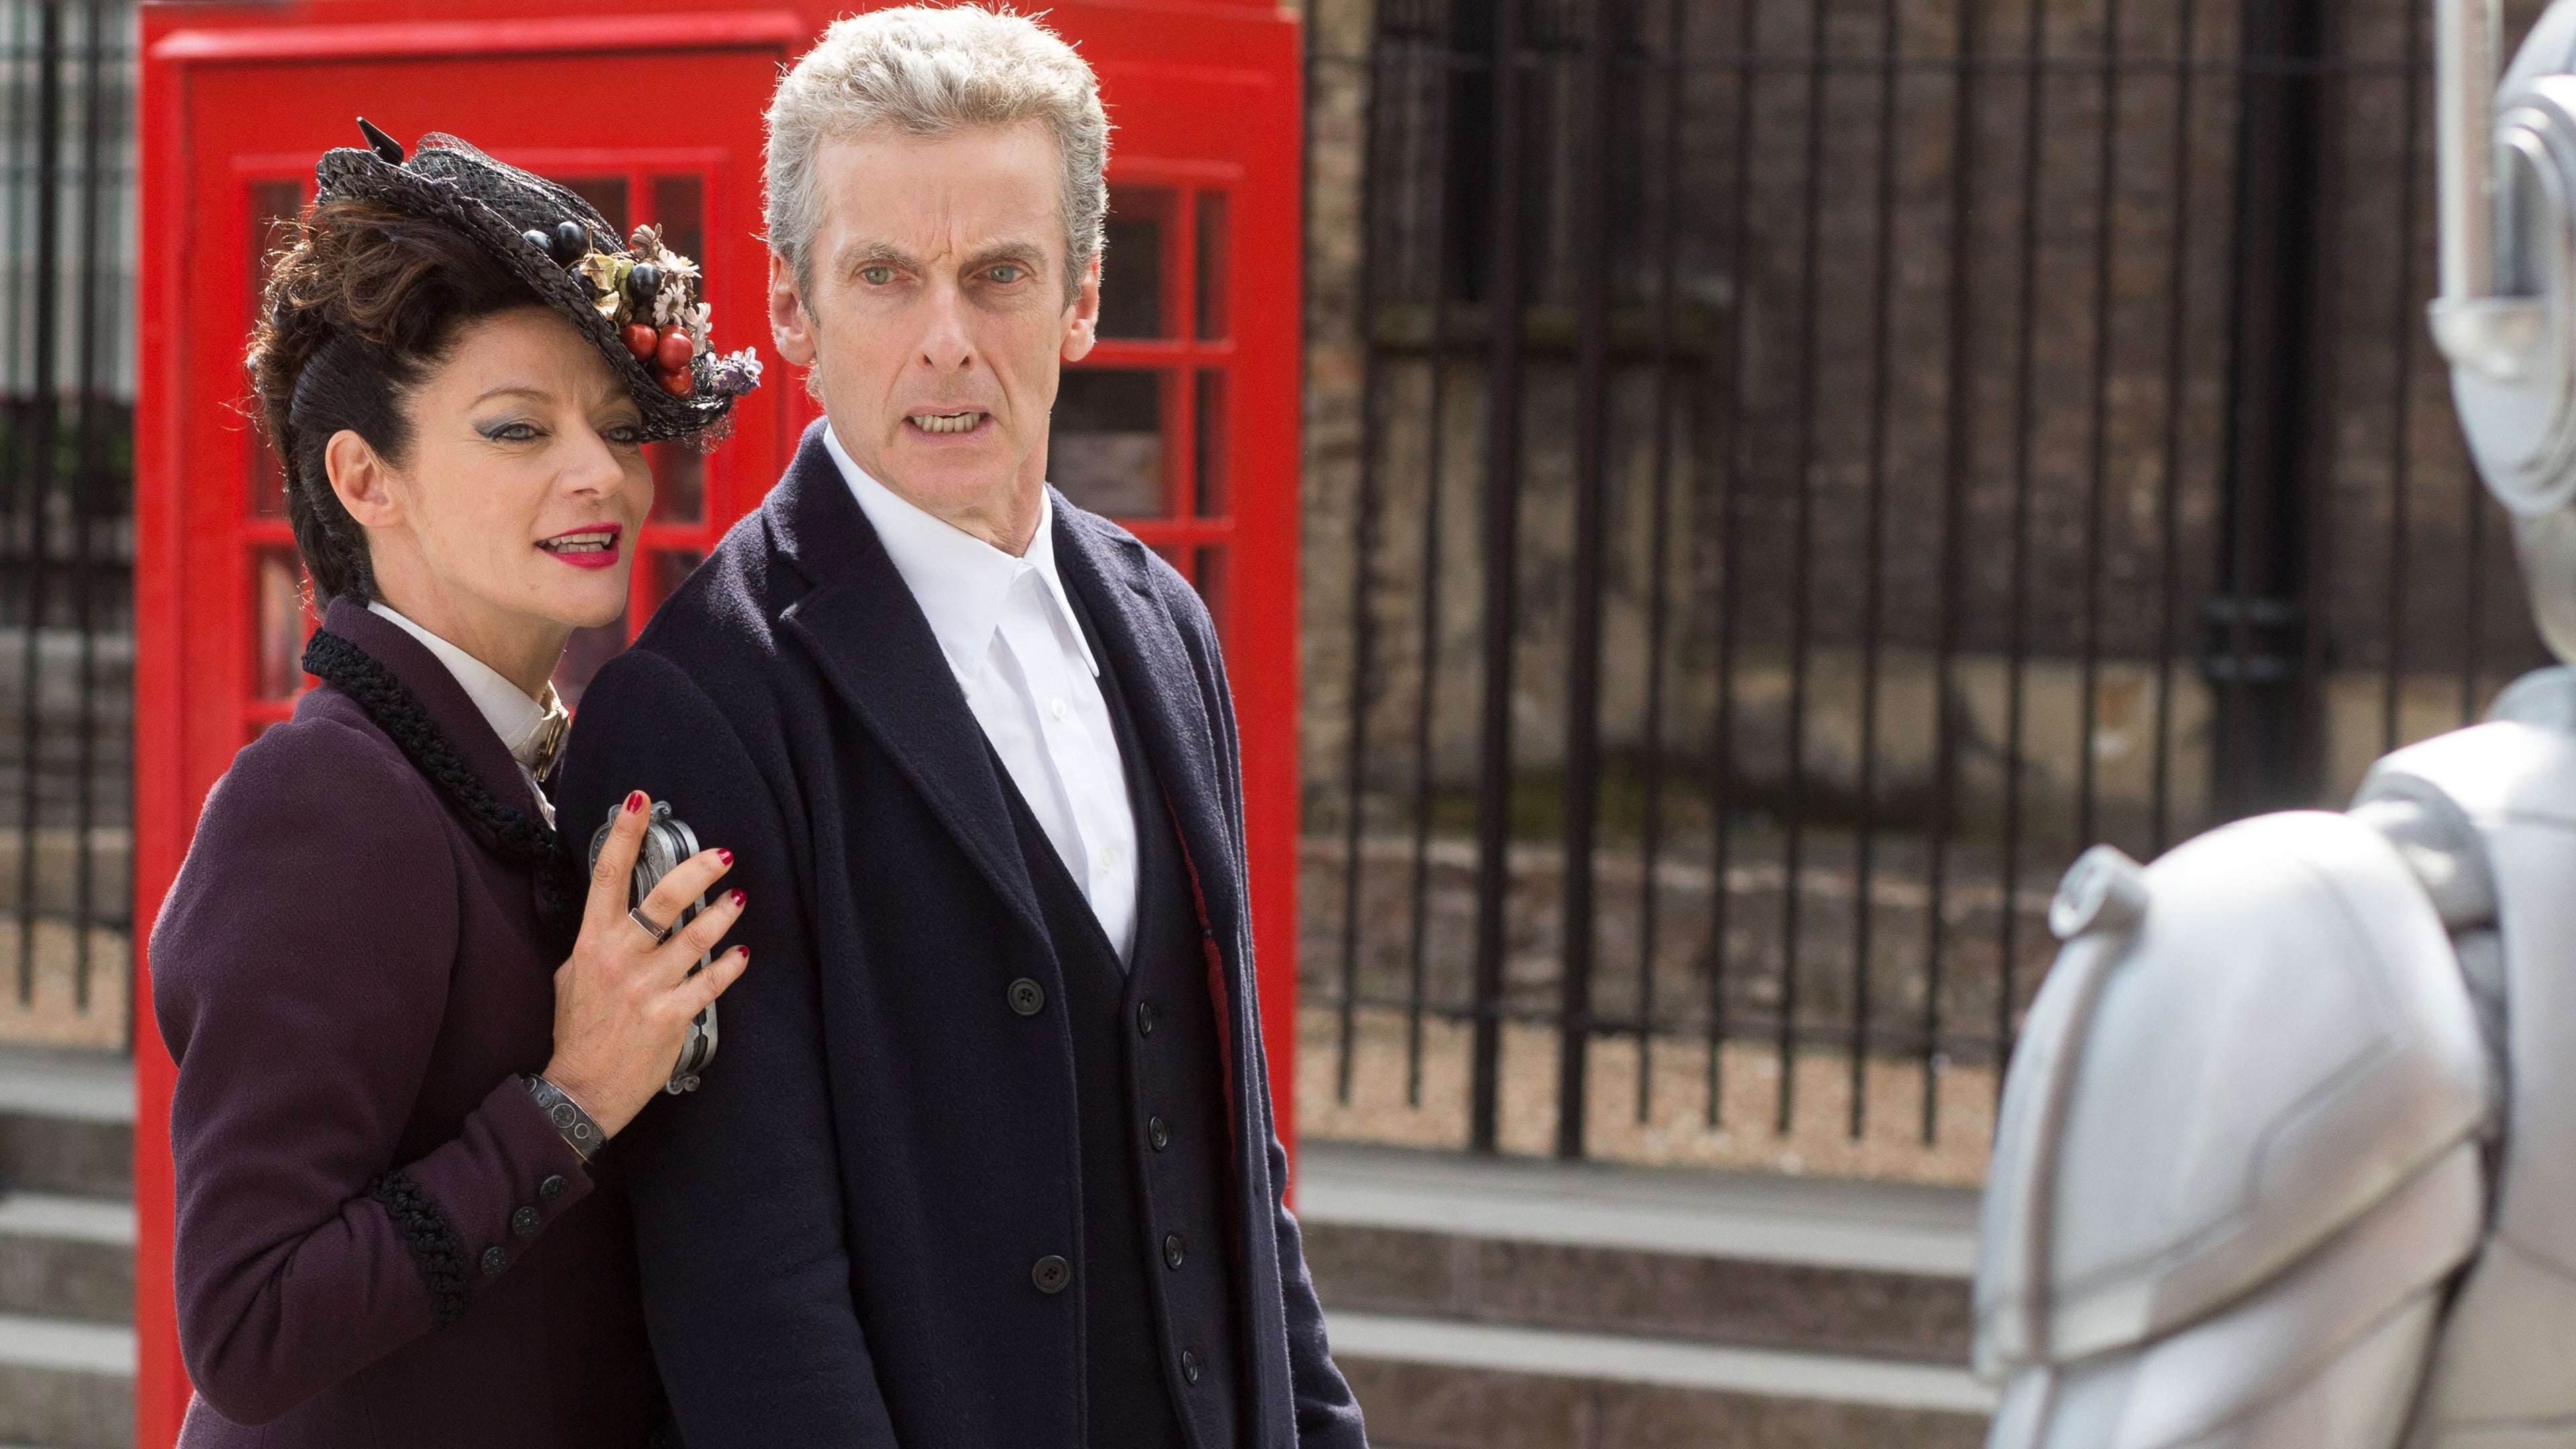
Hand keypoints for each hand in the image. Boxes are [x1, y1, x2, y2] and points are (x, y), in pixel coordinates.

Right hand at [542, 790, 749, 1138]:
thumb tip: (612, 910)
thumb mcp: (572, 977)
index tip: (639, 801)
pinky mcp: (671, 1015)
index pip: (607, 877)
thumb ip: (595, 941)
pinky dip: (730, 965)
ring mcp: (647, 987)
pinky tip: (741, 954)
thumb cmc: (578, 1032)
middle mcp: (620, 958)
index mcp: (592, 943)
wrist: (580, 1090)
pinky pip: (711, 982)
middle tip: (721, 854)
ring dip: (723, 914)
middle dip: (696, 869)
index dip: (624, 835)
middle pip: (661, 898)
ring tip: (738, 898)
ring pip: (695, 936)